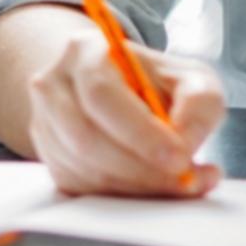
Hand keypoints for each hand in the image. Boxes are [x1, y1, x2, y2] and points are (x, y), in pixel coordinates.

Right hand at [25, 24, 226, 197]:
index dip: (140, 132)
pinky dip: (123, 194)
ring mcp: (46, 125)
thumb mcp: (192, 78)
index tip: (179, 158)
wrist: (125, 93)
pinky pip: (82, 188)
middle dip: (140, 167)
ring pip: (84, 168)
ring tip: (180, 184)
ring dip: (136, 185)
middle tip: (184, 180)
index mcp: (85, 51)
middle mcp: (54, 86)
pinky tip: (154, 187)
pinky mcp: (52, 160)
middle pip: (87, 137)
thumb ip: (199, 103)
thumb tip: (184, 143)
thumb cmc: (158, 84)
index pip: (102, 95)